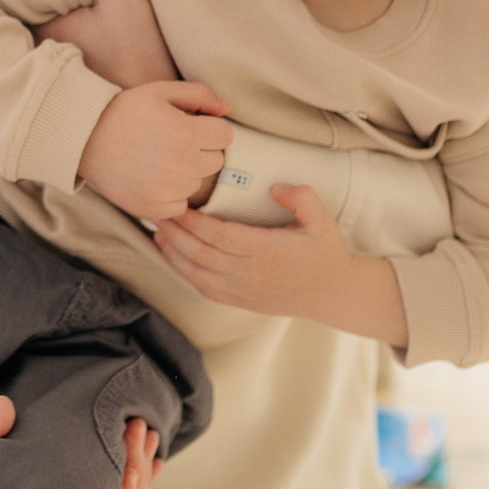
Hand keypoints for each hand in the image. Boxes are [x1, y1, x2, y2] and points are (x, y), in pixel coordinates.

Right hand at [77, 83, 231, 221]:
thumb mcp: (160, 92)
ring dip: (186, 173)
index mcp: (186, 133)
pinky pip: (181, 204)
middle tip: (173, 142)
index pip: (225, 136)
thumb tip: (228, 109)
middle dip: (201, 150)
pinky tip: (152, 178)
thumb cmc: (124, 112)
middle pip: (216, 161)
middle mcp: (180, 165)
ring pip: (198, 183)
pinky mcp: (153, 207)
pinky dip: (171, 194)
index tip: (191, 126)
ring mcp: (167, 189)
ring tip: (158, 159)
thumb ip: (199, 95)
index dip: (210, 128)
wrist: (84, 140)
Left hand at [154, 183, 410, 346]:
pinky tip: (173, 256)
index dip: (193, 221)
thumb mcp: (322, 220)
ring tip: (157, 231)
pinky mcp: (239, 301)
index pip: (218, 235)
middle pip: (200, 253)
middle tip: (155, 211)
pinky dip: (184, 272)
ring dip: (173, 253)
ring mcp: (242, 290)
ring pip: (196, 273)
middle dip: (174, 233)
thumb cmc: (325, 253)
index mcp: (265, 251)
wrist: (332, 294)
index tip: (177, 204)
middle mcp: (249, 274)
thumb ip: (301, 198)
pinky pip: (203, 288)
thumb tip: (274, 187)